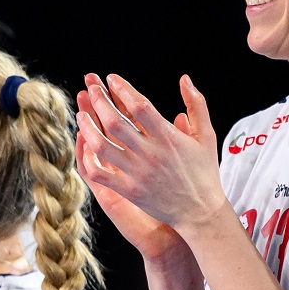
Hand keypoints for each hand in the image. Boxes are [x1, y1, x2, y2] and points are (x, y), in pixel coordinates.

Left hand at [75, 73, 224, 245]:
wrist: (201, 211)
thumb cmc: (204, 172)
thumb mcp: (206, 135)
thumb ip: (197, 105)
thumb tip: (184, 79)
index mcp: (168, 137)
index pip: (139, 105)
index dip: (122, 89)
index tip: (111, 78)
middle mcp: (150, 153)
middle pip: (116, 122)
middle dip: (99, 100)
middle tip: (91, 87)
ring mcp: (137, 173)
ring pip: (102, 146)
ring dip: (88, 127)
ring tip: (81, 114)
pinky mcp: (128, 190)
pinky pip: (99, 173)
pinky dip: (87, 158)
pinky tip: (83, 145)